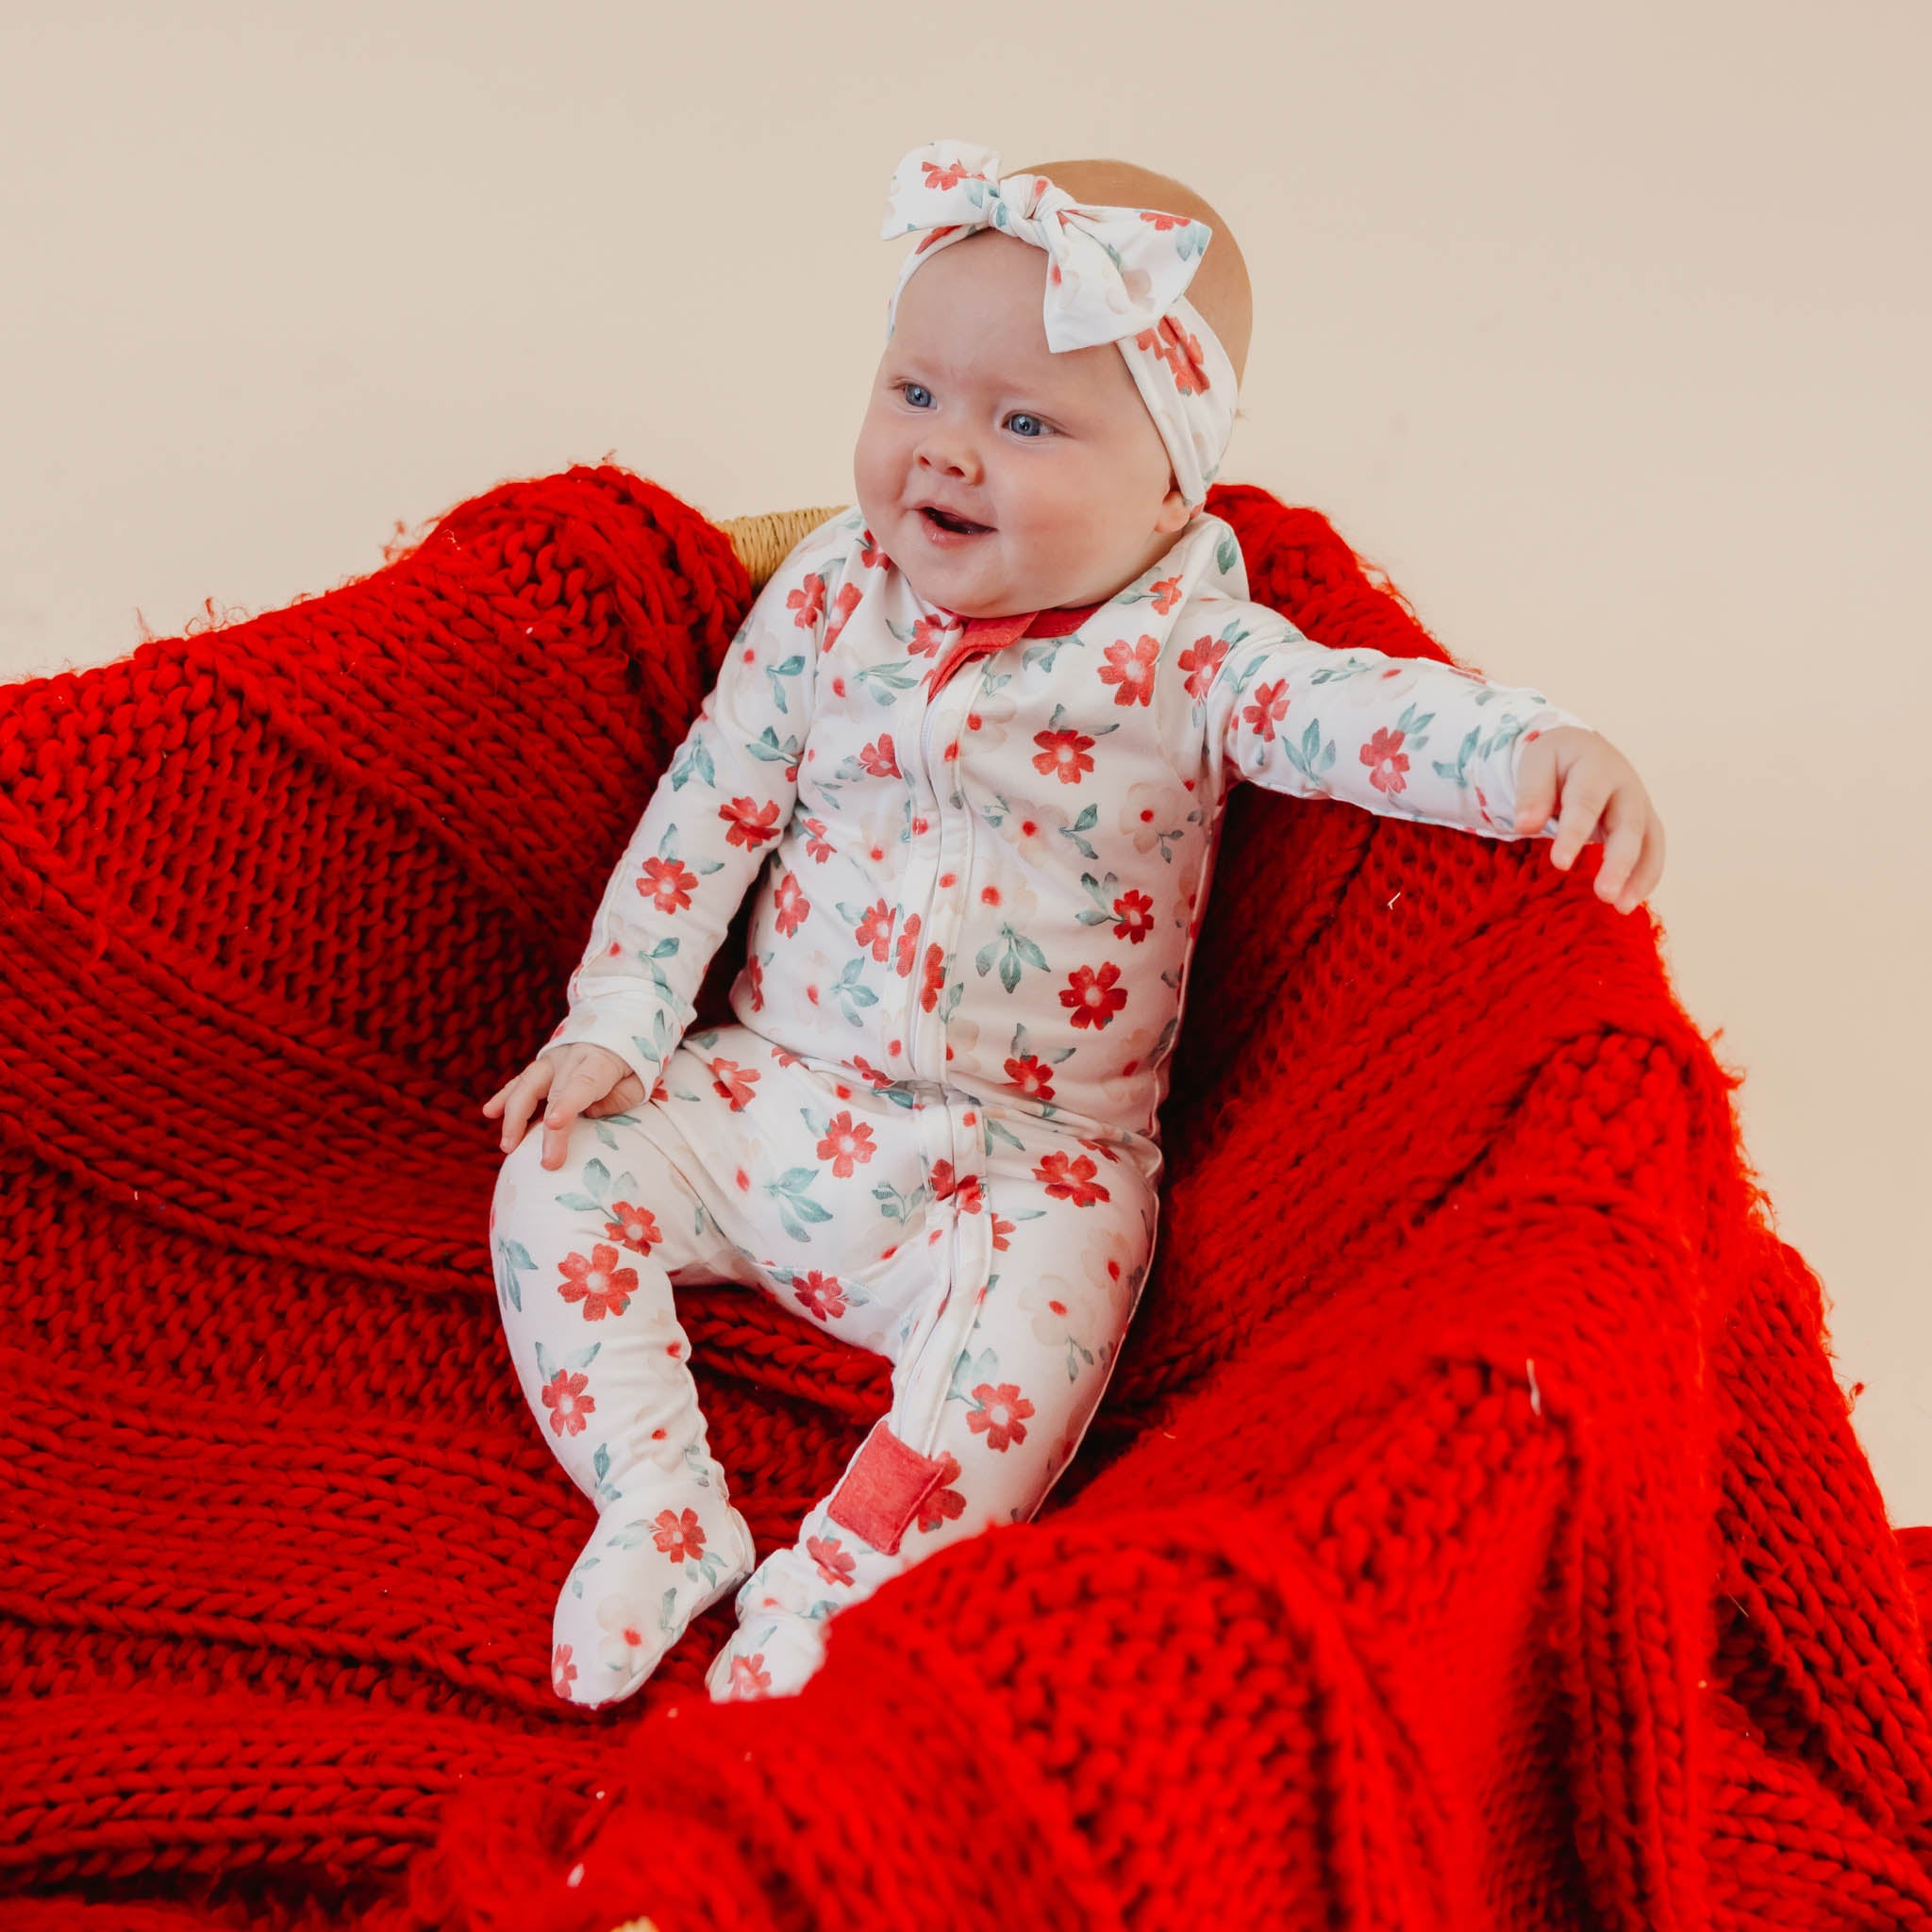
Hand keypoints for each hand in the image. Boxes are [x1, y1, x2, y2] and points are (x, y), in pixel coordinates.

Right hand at [482, 1043, 646, 1170]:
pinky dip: (504, 1097)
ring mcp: (553, 1060)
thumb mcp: (640, 1081)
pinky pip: (520, 1081)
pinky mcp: (542, 1065)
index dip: (567, 1104)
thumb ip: (619, 1098)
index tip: (554, 1125)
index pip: (582, 1084)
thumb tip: (590, 1113)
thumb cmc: (633, 1063)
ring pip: (527, 1085)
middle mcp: (571, 1057)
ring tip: (508, 1146)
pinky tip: (489, 1113)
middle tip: (547, 1163)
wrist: (620, 1024)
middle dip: (546, 1131)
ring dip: (515, 1116)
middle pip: (553, 1094)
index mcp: (599, 1060)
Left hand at [1513, 725, 1665, 913]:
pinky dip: (1644, 878)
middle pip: (1628, 826)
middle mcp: (1627, 787)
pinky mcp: (1645, 825)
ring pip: (1648, 842)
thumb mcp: (1537, 762)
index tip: (1560, 864)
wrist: (1583, 750)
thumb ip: (1531, 792)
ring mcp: (1640, 806)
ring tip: (1621, 907)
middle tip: (1603, 894)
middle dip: (1618, 862)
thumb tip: (1525, 826)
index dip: (1574, 833)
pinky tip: (1627, 903)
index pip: (1586, 803)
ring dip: (1638, 876)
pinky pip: (1653, 852)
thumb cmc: (1556, 760)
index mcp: (1597, 766)